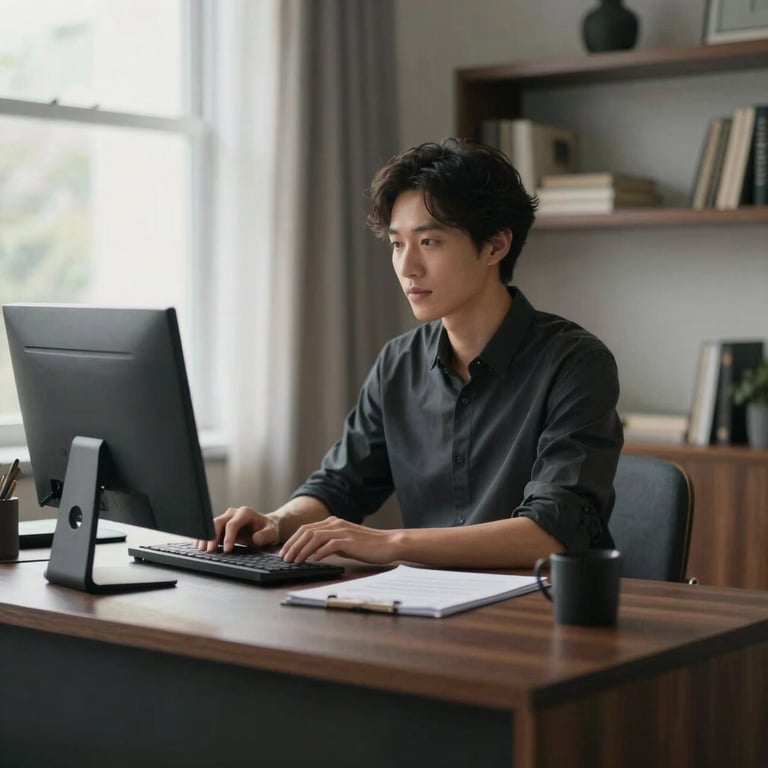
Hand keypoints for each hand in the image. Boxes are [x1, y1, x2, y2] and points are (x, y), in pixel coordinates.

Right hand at [196, 506, 278, 552]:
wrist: (266, 527)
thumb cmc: (269, 529)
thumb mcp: (272, 533)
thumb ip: (265, 535)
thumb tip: (255, 538)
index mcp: (245, 513)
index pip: (233, 524)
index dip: (228, 537)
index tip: (227, 550)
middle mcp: (233, 513)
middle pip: (219, 522)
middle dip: (212, 536)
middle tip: (209, 550)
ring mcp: (226, 518)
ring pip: (212, 525)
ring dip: (206, 537)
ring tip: (201, 549)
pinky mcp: (222, 526)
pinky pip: (210, 529)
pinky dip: (205, 537)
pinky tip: (199, 545)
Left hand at [279, 516, 399, 564]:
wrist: (388, 544)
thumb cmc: (368, 546)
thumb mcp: (345, 543)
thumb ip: (330, 543)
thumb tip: (314, 553)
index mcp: (333, 522)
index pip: (306, 529)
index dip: (292, 540)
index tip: (284, 552)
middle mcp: (335, 524)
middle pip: (306, 531)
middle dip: (292, 545)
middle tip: (284, 558)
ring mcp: (342, 531)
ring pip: (314, 537)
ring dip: (301, 550)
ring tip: (294, 561)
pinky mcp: (349, 541)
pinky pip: (329, 545)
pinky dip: (318, 552)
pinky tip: (312, 561)